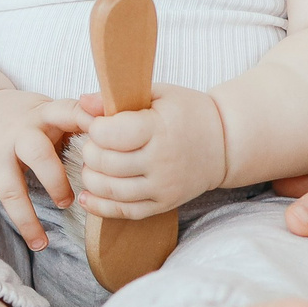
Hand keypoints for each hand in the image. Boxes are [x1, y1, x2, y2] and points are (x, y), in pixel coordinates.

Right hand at [0, 89, 87, 251]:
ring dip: (26, 219)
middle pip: (37, 155)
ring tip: (42, 243)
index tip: (103, 138)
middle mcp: (16, 134)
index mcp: (43, 116)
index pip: (68, 112)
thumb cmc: (25, 119)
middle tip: (67, 204)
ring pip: (9, 189)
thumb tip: (126, 138)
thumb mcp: (50, 111)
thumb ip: (80, 122)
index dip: (87, 121)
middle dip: (55, 181)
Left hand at [70, 86, 226, 219]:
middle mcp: (161, 162)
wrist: (224, 144)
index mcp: (158, 129)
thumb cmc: (188, 113)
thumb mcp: (158, 94)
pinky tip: (87, 196)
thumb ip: (118, 98)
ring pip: (110, 190)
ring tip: (92, 165)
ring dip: (91, 177)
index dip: (94, 128)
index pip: (109, 134)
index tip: (98, 123)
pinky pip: (124, 212)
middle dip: (90, 152)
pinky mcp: (163, 205)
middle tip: (93, 144)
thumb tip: (82, 103)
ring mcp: (163, 187)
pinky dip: (99, 207)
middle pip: (106, 163)